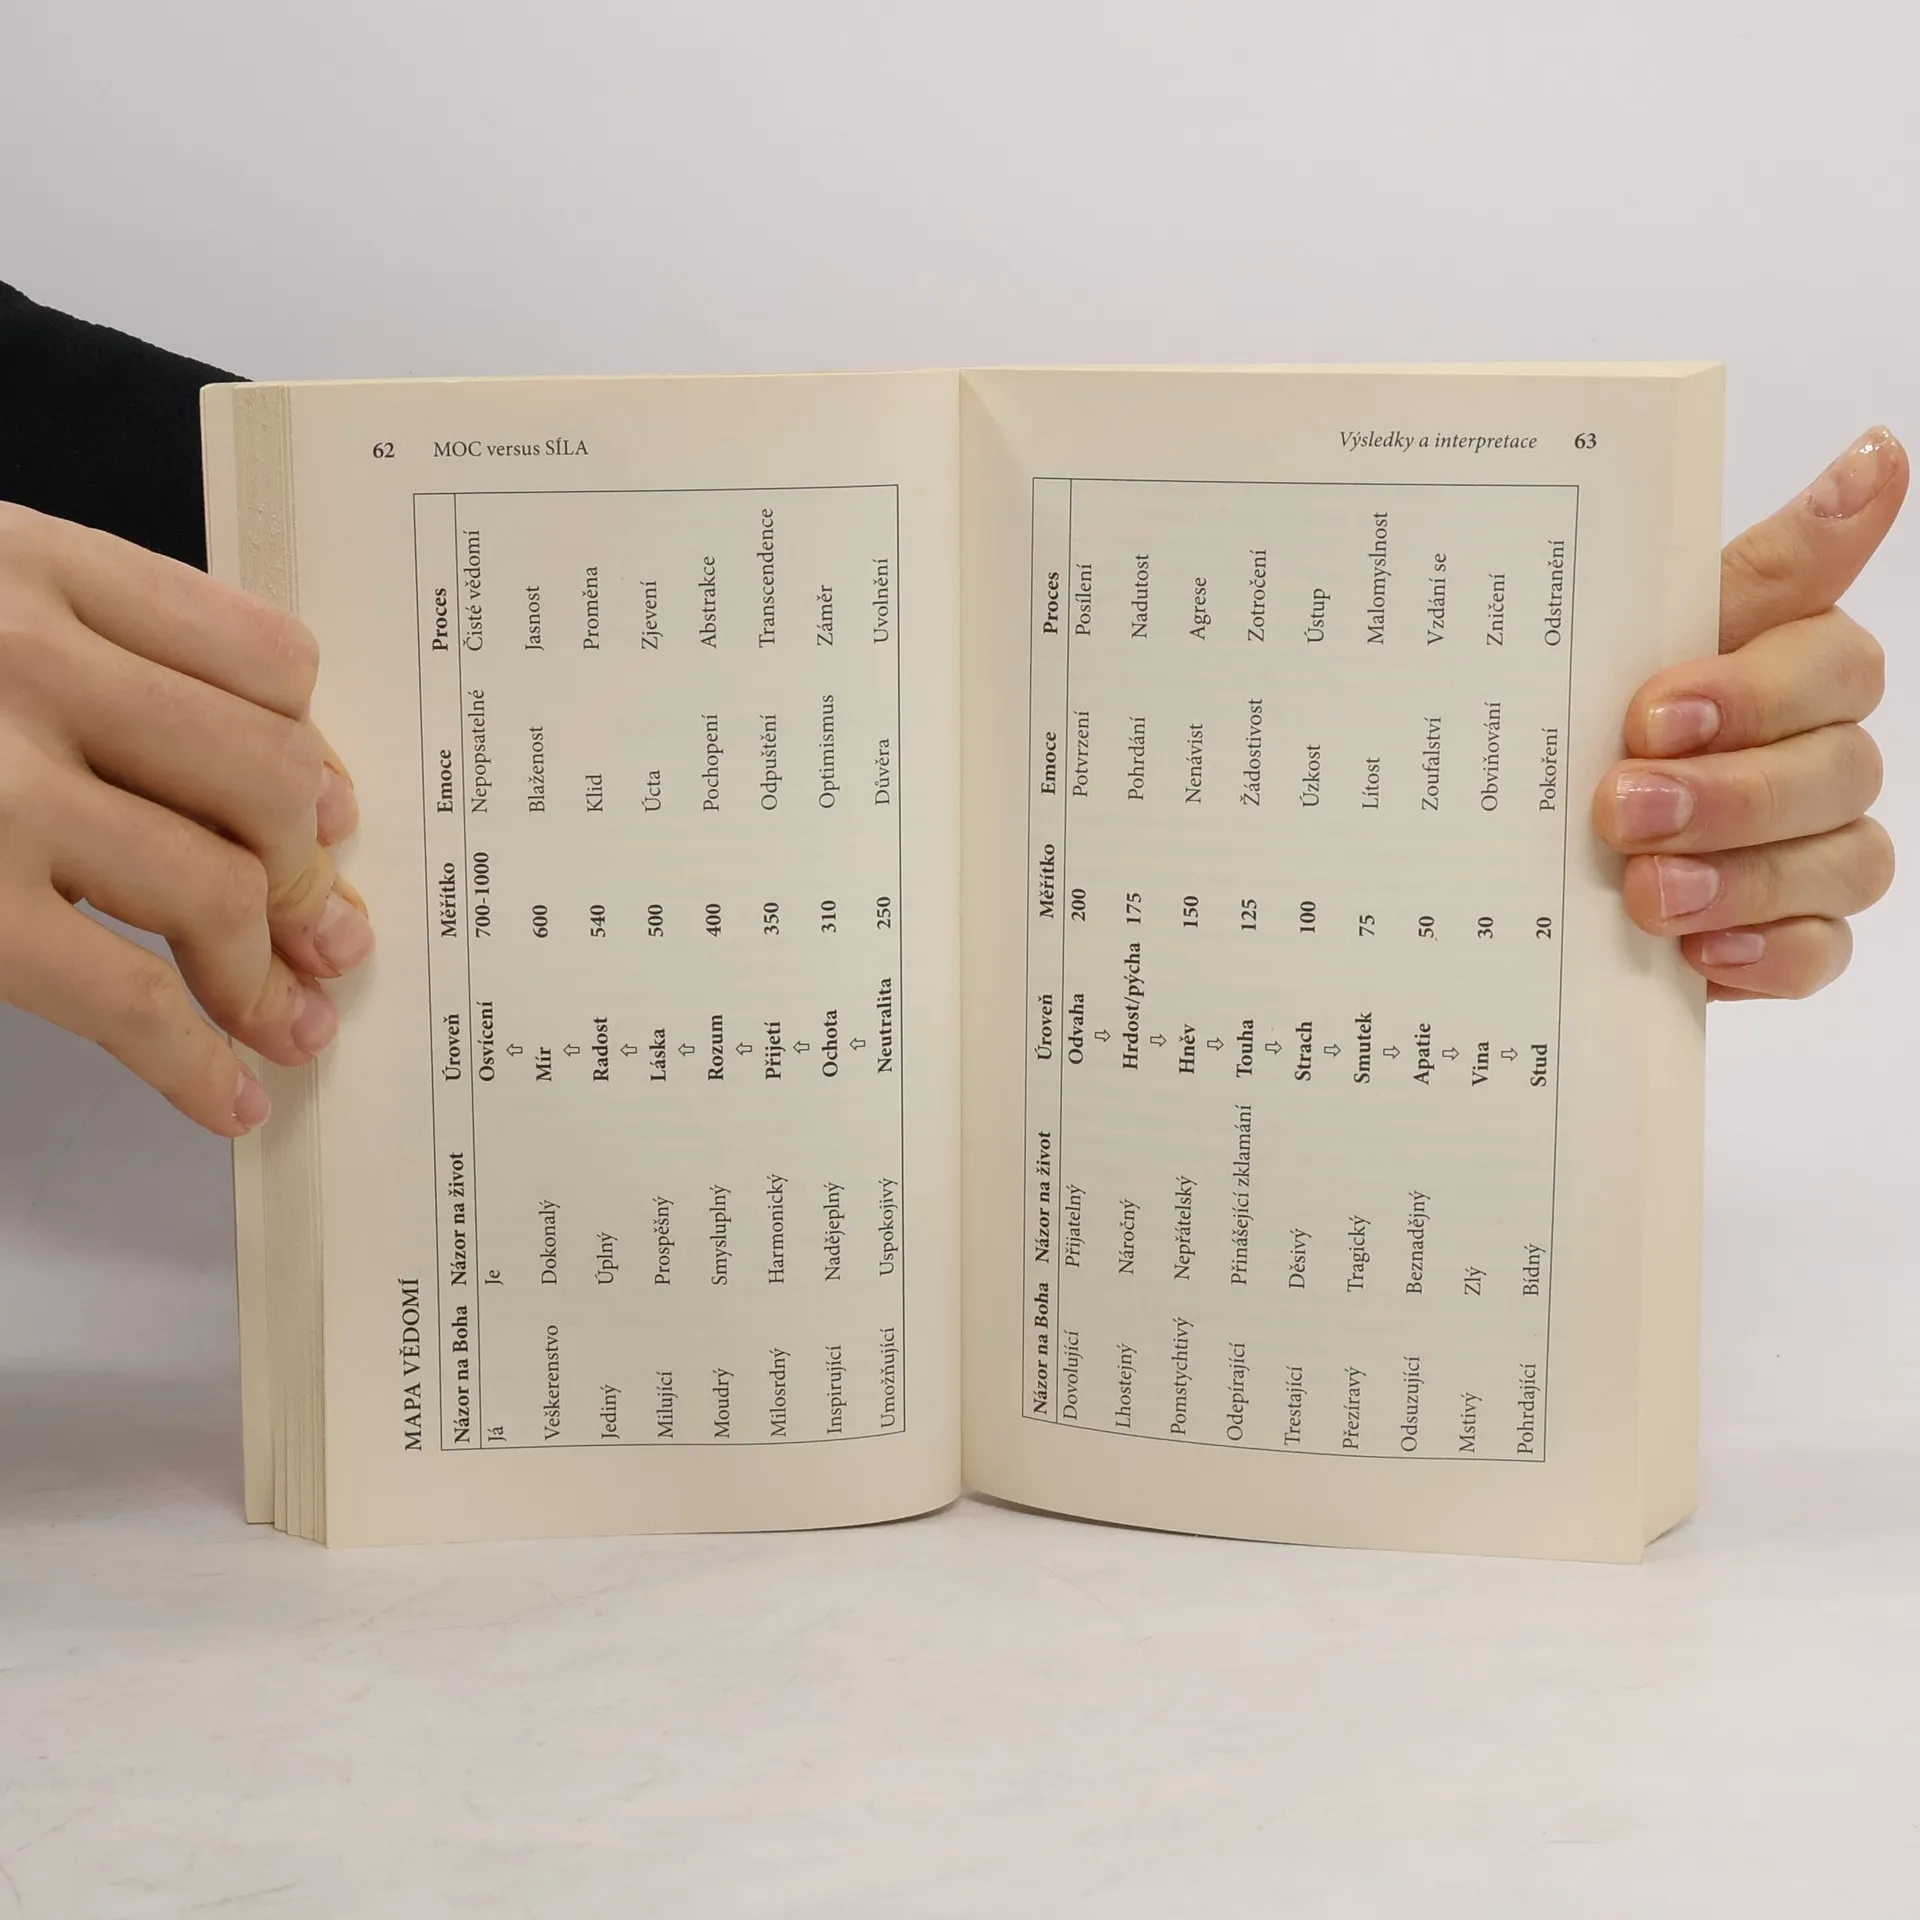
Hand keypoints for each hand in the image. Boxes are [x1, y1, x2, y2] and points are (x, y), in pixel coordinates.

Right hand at [0, 505, 371, 1132]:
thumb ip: (80, 640)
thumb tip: (272, 778)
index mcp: (31, 563)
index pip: (262, 655)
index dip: (313, 749)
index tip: (327, 811)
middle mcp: (20, 659)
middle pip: (266, 774)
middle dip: (311, 870)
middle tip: (325, 931)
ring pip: (215, 885)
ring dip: (270, 973)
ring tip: (289, 1021)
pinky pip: (126, 995)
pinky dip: (195, 1058)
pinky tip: (224, 1094)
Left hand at [1595, 427, 1904, 999]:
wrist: (1506, 844)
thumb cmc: (1581, 714)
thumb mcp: (1617, 638)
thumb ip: (1747, 568)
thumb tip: (1881, 451)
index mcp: (1779, 660)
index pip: (1826, 654)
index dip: (1751, 688)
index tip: (1654, 711)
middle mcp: (1815, 747)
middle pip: (1837, 764)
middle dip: (1726, 792)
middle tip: (1620, 807)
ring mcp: (1814, 841)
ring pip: (1843, 858)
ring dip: (1743, 875)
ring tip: (1644, 890)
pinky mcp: (1791, 928)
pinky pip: (1823, 949)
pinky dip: (1766, 952)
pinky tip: (1699, 951)